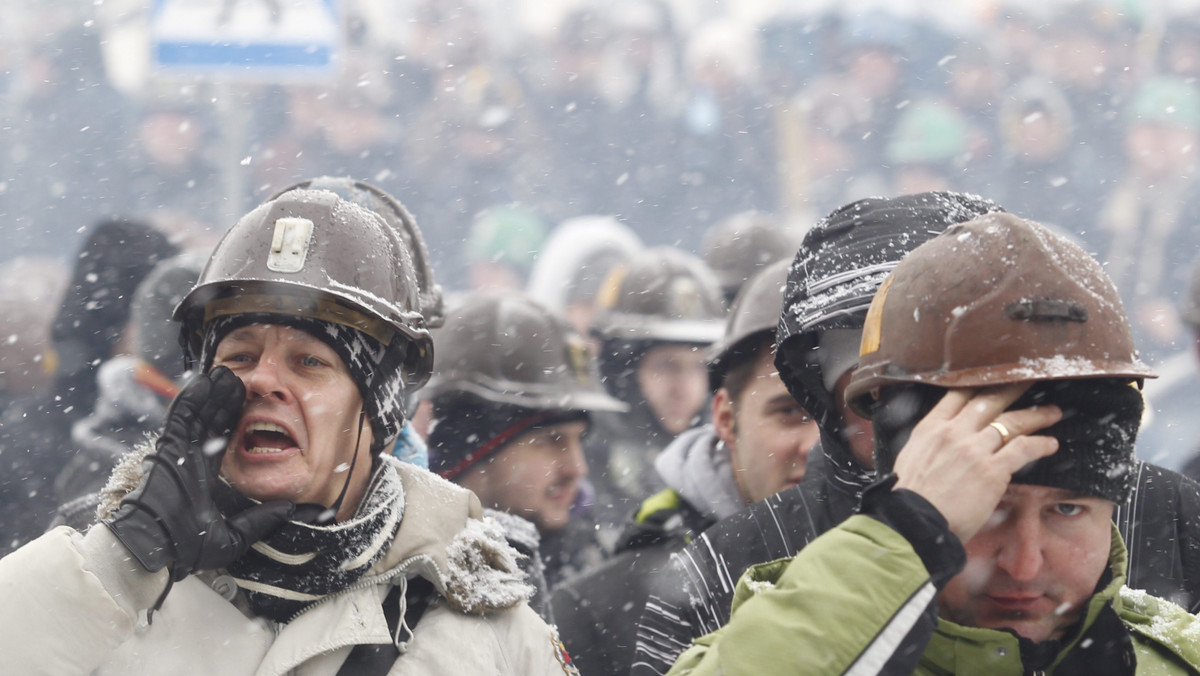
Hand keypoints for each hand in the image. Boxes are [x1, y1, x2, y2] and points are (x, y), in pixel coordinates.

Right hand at [104, 366, 293, 580]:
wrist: (156, 549)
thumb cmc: (185, 548)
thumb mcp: (233, 537)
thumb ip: (260, 521)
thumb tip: (289, 510)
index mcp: (203, 476)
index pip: (221, 440)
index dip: (233, 420)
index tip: (246, 403)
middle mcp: (190, 460)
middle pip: (210, 421)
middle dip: (224, 400)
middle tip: (238, 379)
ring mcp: (177, 452)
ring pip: (197, 414)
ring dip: (210, 393)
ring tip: (225, 372)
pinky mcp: (167, 448)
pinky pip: (180, 417)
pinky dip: (191, 398)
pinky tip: (203, 381)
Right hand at [892, 383, 1060, 542]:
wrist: (913, 521)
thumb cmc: (908, 496)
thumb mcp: (911, 456)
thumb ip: (931, 443)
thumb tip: (944, 442)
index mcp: (930, 428)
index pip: (958, 395)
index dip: (979, 385)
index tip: (994, 379)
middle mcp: (954, 432)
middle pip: (989, 401)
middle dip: (1012, 390)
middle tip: (1030, 381)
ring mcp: (974, 449)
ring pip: (1011, 422)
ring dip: (1036, 416)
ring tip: (1052, 412)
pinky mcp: (992, 470)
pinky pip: (1023, 449)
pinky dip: (1040, 444)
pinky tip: (1050, 444)